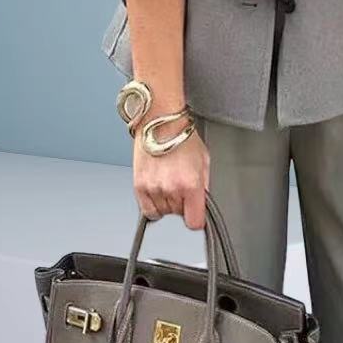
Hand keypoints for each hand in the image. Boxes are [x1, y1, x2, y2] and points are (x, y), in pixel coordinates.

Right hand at [133, 111, 210, 229]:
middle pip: (179, 215)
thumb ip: (204, 184)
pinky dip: (153, 204)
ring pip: (163, 213)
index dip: (197, 217)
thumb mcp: (204, 159)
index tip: (196, 212)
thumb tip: (203, 201)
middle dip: (182, 203)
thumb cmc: (181, 134)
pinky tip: (158, 189)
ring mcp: (153, 189)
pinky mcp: (139, 186)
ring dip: (167, 202)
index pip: (194, 221)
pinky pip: (147, 210)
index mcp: (191, 183)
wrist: (159, 120)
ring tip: (169, 181)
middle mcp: (171, 189)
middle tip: (181, 184)